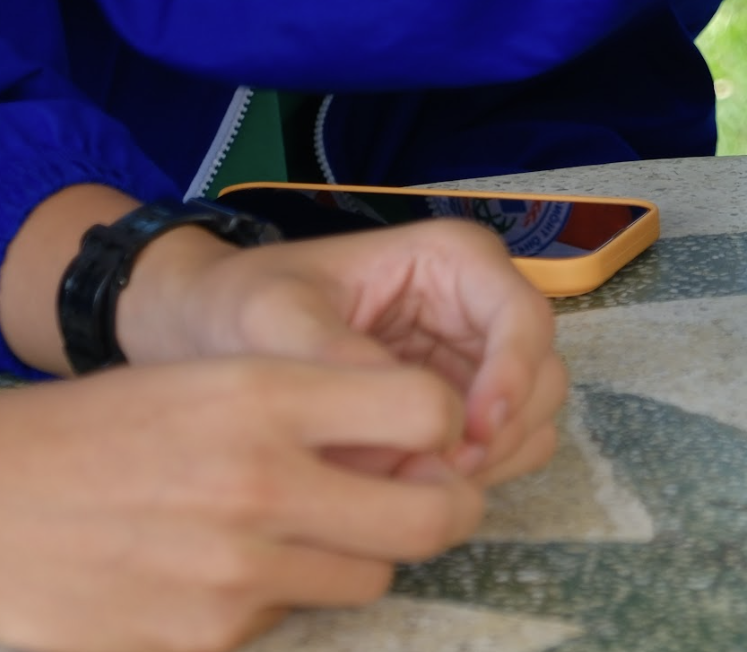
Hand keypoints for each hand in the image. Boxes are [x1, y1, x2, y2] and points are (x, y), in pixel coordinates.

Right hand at [0, 356, 484, 651]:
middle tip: (417, 504)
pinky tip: (210, 573)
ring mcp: (236, 573)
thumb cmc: (87, 432)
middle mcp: (262, 482)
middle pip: (430, 518)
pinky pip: (286, 624)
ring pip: (367, 580)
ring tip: (291, 533)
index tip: (430, 436)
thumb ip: (312, 403)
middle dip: (439, 511)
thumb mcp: (203, 379)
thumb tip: (419, 440)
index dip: (445, 427)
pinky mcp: (206, 642)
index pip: (429, 410)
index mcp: (263, 394)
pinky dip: (271, 604)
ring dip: (350, 560)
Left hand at [120, 217, 566, 483]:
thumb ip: (338, 364)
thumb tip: (403, 436)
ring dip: (488, 461)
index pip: (523, 317)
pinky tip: (407, 487)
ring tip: (410, 484)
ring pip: (529, 420)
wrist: (205, 328)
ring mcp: (470, 361)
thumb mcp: (276, 319)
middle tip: (434, 476)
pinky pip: (496, 451)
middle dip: (500, 431)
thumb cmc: (242, 303)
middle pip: (541, 376)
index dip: (513, 377)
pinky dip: (469, 477)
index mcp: (451, 260)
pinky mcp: (454, 408)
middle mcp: (474, 307)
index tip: (471, 435)